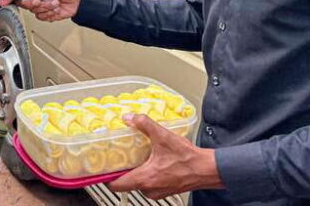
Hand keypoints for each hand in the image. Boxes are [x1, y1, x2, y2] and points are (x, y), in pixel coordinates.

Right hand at [0, 0, 81, 21]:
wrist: (78, 0)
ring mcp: (40, 5)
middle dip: (32, 2)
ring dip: (45, 7)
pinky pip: (41, 17)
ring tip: (53, 1)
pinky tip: (55, 8)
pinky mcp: (45, 14)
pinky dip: (49, 13)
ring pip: (33, 11)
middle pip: (23, 2)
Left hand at [108, 114, 223, 199]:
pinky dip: (147, 174)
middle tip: (119, 156)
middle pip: (126, 183)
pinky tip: (151, 161)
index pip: (116, 185)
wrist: (207, 169)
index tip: (101, 168)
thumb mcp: (163, 136)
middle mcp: (149, 189)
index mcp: (145, 179)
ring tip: (136, 157)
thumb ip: (143, 124)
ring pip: (138, 183)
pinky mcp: (165, 190)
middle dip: (122, 170)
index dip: (106, 177)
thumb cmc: (188, 158)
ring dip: (136, 171)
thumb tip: (129, 117)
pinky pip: (149, 184)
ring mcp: (158, 192)